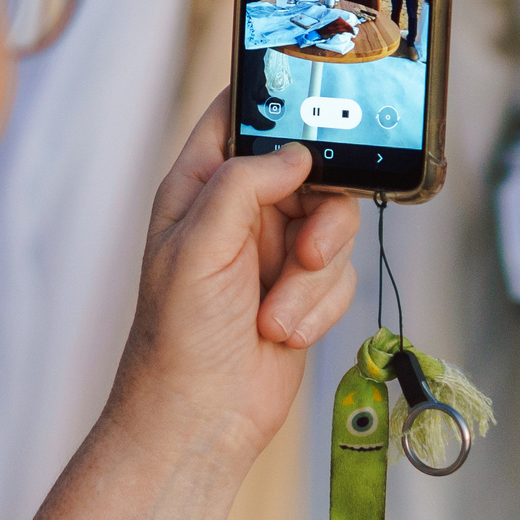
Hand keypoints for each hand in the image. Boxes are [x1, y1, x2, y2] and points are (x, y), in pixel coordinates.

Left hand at [106, 92, 359, 466]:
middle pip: (311, 170)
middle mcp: (241, 212)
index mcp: (200, 187)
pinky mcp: (305, 288)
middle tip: (305, 250)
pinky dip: (319, 307)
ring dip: (313, 277)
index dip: (274, 100)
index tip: (314, 101)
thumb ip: (243, 185)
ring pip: (335, 224)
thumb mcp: (197, 247)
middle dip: (317, 215)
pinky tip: (283, 333)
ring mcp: (275, 249)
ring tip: (276, 315)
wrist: (200, 419)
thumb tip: (296, 153)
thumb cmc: (177, 337)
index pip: (237, 116)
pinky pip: (342, 274)